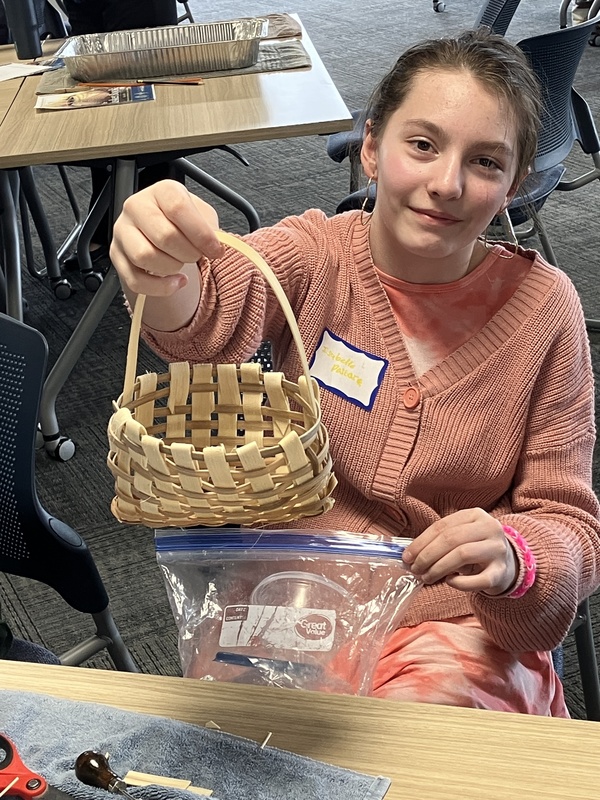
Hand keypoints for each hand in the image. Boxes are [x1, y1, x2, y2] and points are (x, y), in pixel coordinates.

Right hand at [110, 180, 224, 296]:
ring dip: (171, 268)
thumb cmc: (183, 223)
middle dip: (188, 253)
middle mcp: (137, 207)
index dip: (201, 234)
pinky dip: (160, 287)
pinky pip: (136, 280)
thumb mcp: (202, 216)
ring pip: (145, 257)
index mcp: (161, 191)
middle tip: (197, 256)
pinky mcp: (116, 256)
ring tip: (180, 264)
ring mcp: (123, 231)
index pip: (178, 208)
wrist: (164, 232)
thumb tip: (215, 246)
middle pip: (164, 236)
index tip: (215, 250)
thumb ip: (210, 228)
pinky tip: (174, 282)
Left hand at [402, 509, 517, 595]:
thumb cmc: (476, 548)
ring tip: (426, 577)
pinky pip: (478, 579)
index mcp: (475, 515)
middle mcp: (489, 528)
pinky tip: (450, 582)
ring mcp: (498, 549)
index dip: (421, 542)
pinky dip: (460, 583)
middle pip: (451, 539)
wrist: (509, 563)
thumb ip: (439, 541)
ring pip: (463, 555)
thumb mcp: (461, 536)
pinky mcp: (502, 572)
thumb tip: (410, 555)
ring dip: (439, 568)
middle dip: (427, 555)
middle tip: (414, 569)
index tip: (407, 557)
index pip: (442, 526)